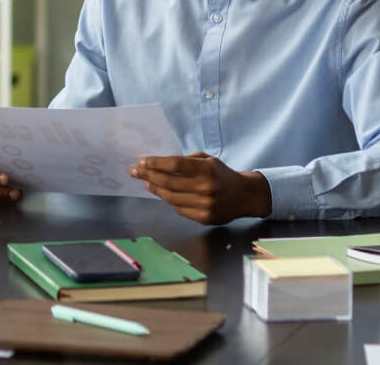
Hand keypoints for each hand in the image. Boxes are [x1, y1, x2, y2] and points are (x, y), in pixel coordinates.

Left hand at [130, 151, 271, 224]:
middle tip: (135, 171)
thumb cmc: (222, 174)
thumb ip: (187, 161)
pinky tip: (160, 193)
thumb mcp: (208, 160)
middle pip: (169, 182)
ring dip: (154, 189)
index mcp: (207, 170)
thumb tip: (160, 164)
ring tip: (145, 182)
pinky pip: (179, 209)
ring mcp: (204, 205)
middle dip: (148, 175)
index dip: (156, 163)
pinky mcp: (204, 218)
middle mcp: (205, 188)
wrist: (244, 196)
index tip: (142, 161)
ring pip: (170, 198)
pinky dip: (168, 200)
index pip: (175, 165)